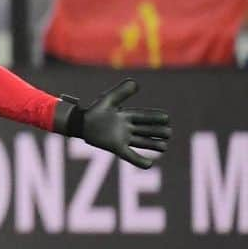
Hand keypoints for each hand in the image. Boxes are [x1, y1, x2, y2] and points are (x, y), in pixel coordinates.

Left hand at [55, 79, 170, 168]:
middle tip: (168, 133)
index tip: (166, 118)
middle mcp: (127, 128)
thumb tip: (136, 83)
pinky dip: (139, 161)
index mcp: (126, 116)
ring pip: (142, 142)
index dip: (155, 117)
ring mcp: (122, 138)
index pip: (144, 117)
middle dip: (157, 132)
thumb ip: (121, 92)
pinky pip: (130, 156)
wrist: (79, 122)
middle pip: (146, 130)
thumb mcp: (108, 100)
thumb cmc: (93, 110)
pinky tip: (149, 165)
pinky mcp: (116, 148)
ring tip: (164, 147)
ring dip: (153, 145)